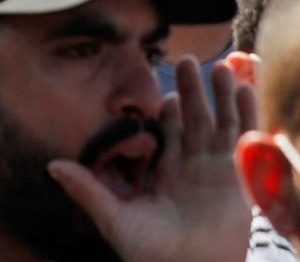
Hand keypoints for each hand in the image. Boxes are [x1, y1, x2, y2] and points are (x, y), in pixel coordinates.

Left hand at [47, 57, 253, 261]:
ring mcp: (219, 172)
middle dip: (193, 91)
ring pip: (221, 124)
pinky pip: (244, 139)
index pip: (168, 134)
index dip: (168, 111)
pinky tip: (247, 88)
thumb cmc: (151, 254)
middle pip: (195, 120)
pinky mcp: (240, 178)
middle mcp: (193, 168)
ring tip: (220, 65)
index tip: (161, 91)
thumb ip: (87, 188)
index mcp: (165, 175)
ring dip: (222, 95)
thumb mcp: (114, 217)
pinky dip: (246, 113)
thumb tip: (52, 164)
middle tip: (186, 58)